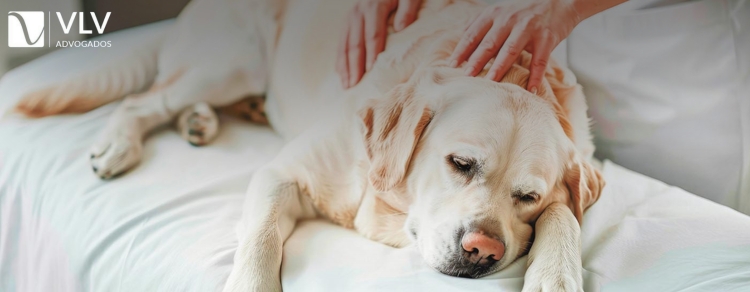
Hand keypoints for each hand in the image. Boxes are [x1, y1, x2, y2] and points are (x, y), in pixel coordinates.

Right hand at [337, 0, 422, 88]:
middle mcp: (358, 12)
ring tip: (346, 85)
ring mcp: (350, 17)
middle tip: (354, 85)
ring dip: (344, 66)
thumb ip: (407, 9)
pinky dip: (340, 59)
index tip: (371, 72)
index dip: (371, 54)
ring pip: (344, 44)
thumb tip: (400, 28)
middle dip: (354, 66)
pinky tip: (341, 73)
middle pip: (355, 43)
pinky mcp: (347, 21)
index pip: (373, 35)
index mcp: (373, 6)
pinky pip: (341, 42)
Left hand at [448, 0, 582, 93]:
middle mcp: (510, 19)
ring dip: (500, 68)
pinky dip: (535, 77)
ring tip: (490, 83)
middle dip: (476, 61)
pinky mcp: (547, 38)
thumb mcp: (501, 12)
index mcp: (495, 14)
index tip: (451, 66)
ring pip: (511, 50)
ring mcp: (529, 28)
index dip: (462, 50)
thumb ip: (482, 25)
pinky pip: (539, 61)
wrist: (560, 2)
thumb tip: (462, 40)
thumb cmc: (526, 12)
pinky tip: (530, 90)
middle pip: (489, 43)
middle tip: (466, 76)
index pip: (473, 34)